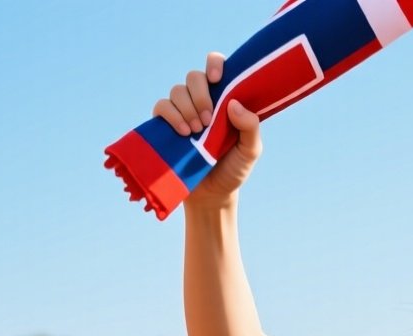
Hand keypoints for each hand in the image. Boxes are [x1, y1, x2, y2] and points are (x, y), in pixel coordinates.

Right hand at [151, 52, 261, 208]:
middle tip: (209, 120)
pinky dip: (171, 116)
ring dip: (187, 108)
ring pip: (177, 90)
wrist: (212, 195)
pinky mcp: (165, 124)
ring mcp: (182, 111)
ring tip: (196, 131)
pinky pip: (162, 106)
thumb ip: (250, 127)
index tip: (218, 79)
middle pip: (194, 76)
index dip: (214, 64)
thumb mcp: (250, 150)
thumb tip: (234, 103)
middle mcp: (201, 100)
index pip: (217, 67)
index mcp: (224, 99)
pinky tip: (183, 132)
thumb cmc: (234, 169)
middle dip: (200, 94)